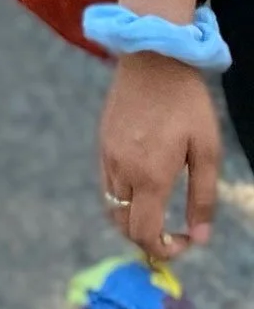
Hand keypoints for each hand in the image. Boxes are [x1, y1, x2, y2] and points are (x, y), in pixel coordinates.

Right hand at [100, 51, 218, 256]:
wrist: (152, 58)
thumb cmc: (187, 104)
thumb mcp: (207, 150)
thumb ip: (203, 198)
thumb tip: (200, 237)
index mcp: (149, 176)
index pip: (144, 234)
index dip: (164, 250)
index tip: (185, 242)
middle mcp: (121, 170)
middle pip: (123, 225)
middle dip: (146, 238)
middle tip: (172, 232)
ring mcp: (106, 154)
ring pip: (112, 205)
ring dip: (133, 218)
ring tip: (159, 208)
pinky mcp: (102, 140)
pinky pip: (107, 182)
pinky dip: (123, 197)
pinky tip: (144, 182)